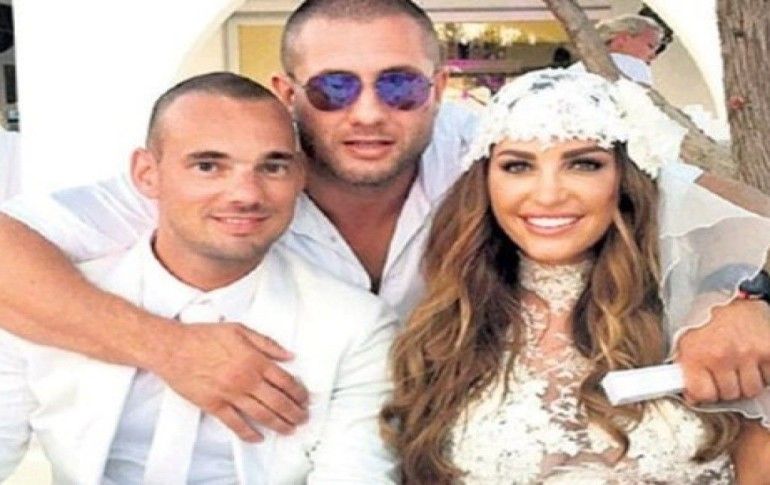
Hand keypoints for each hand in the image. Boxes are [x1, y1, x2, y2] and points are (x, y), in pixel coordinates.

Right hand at [150, 320, 309, 441]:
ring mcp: (230, 394)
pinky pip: (235, 424)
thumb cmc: (204, 336)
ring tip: (289, 429)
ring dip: (279, 424)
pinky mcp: (214, 405)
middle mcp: (246, 379)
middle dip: (294, 412)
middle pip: (278, 401)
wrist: (173, 348)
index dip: (299, 392)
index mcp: (254, 360)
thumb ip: (267, 343)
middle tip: (303, 418)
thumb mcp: (240, 330)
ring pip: (261, 415)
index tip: (305, 399)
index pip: (285, 381)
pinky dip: (249, 433)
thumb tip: (289, 355)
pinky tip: (259, 438)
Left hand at [676, 299, 769, 403]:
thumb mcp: (686, 341)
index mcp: (696, 354)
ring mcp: (747, 353)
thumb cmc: (706, 319)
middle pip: (730, 394)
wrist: (732, 295)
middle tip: (726, 371)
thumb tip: (692, 397)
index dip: (706, 394)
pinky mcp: (769, 351)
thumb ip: (686, 370)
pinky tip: (754, 360)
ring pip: (752, 389)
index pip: (703, 394)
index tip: (708, 388)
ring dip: (747, 381)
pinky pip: (769, 378)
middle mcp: (721, 355)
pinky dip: (764, 373)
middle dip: (728, 387)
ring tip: (740, 363)